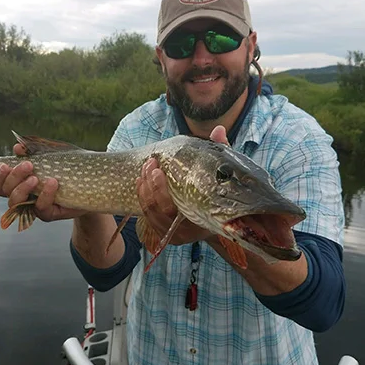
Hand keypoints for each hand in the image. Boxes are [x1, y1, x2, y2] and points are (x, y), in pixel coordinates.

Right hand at [0, 143, 86, 221]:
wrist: (89, 184)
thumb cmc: (65, 168)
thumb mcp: (50, 156)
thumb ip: (33, 152)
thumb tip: (17, 146)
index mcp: (18, 182)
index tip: (5, 165)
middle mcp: (22, 196)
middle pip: (4, 192)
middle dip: (13, 177)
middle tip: (28, 165)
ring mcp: (33, 207)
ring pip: (16, 203)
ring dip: (23, 188)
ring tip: (36, 177)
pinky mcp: (48, 214)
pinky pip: (41, 208)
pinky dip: (45, 194)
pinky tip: (53, 182)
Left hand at [135, 126, 229, 244]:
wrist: (223, 217)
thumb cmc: (221, 192)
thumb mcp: (222, 174)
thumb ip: (220, 153)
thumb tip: (218, 129)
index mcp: (203, 221)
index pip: (175, 210)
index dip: (161, 191)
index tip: (157, 170)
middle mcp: (187, 234)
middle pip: (159, 211)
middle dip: (150, 186)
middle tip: (150, 164)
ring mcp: (173, 235)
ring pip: (150, 213)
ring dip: (144, 189)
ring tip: (145, 168)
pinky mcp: (164, 232)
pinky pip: (148, 215)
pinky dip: (143, 197)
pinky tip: (141, 181)